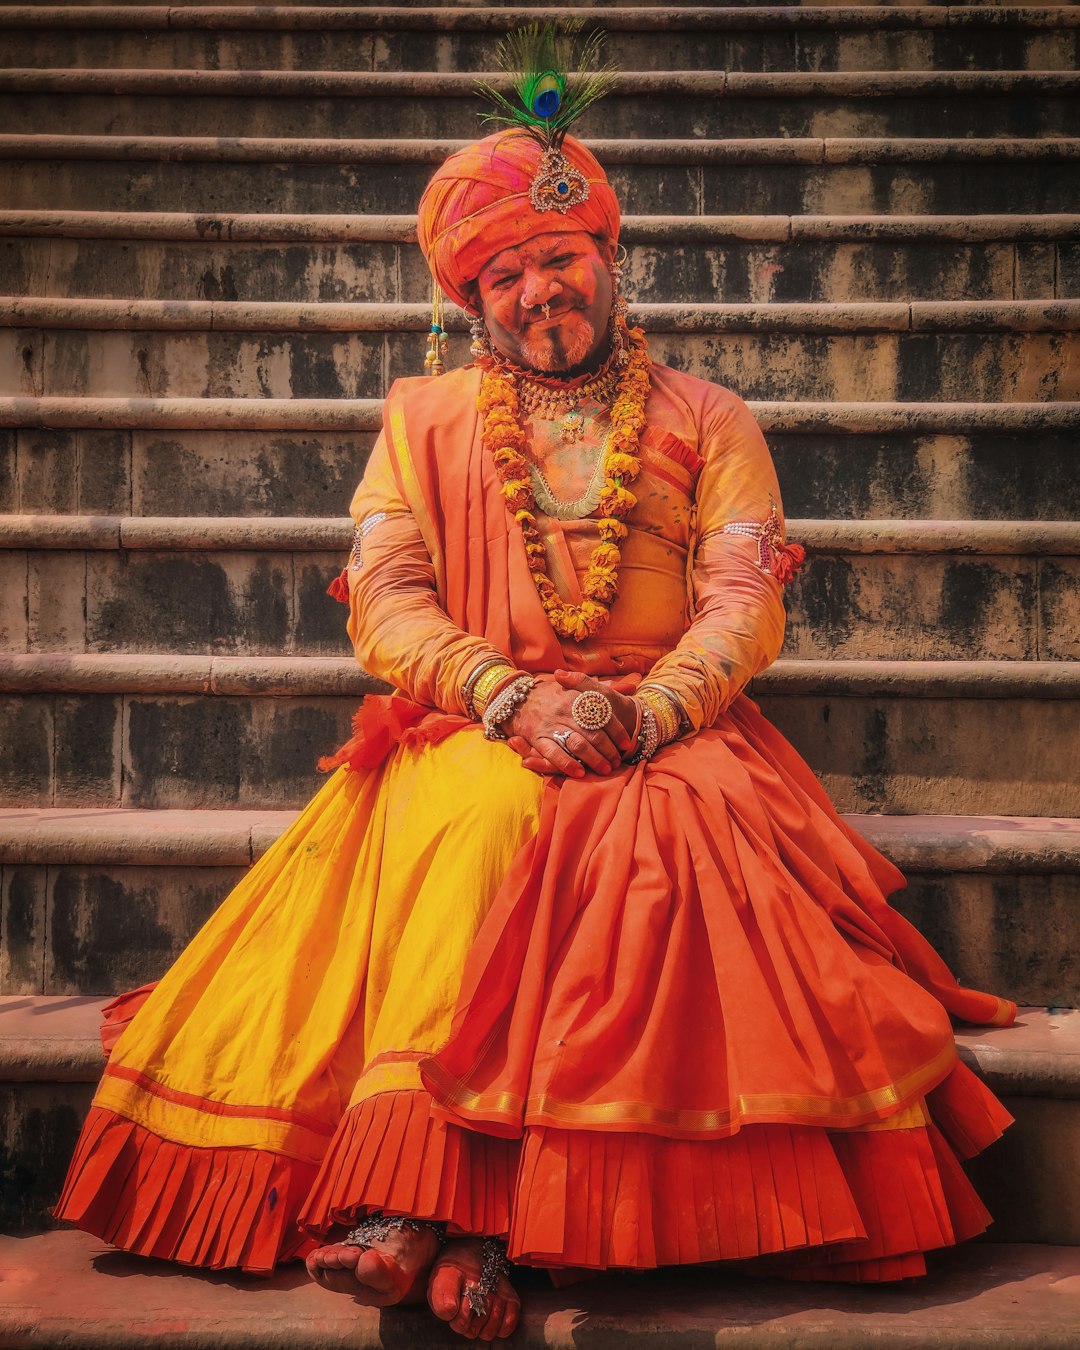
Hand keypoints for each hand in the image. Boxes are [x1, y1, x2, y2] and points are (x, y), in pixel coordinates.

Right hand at [504, 670, 636, 778]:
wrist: (518, 698)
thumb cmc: (553, 694)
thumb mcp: (577, 687)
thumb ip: (603, 688)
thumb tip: (630, 689)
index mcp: (577, 697)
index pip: (604, 716)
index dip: (618, 732)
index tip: (626, 744)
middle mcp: (565, 710)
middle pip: (594, 734)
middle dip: (609, 751)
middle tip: (617, 762)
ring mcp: (551, 724)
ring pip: (578, 744)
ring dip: (593, 760)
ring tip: (605, 770)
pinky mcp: (537, 736)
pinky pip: (553, 753)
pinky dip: (567, 764)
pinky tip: (579, 772)